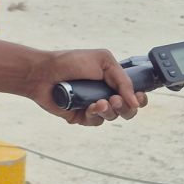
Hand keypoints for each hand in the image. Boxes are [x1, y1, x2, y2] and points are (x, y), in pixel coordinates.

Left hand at [27, 48, 147, 126]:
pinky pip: (96, 122)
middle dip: (126, 107)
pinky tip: (89, 107)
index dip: (140, 98)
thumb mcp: (103, 61)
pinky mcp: (80, 116)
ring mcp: (92, 106)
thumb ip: (123, 78)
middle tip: (115, 99)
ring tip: (100, 101)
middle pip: (128, 110)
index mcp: (112, 81)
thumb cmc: (70, 62)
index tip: (139, 97)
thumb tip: (135, 100)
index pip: (134, 94)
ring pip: (113, 117)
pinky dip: (95, 115)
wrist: (44, 72)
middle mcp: (105, 94)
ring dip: (110, 110)